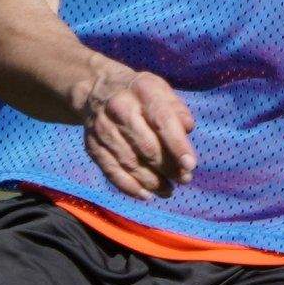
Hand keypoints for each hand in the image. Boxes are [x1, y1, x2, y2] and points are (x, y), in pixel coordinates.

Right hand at [74, 61, 196, 199]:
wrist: (96, 90)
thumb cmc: (140, 94)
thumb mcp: (161, 90)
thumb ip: (177, 109)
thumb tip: (188, 128)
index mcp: (141, 90)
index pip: (162, 120)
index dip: (177, 145)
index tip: (190, 165)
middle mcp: (119, 108)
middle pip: (146, 146)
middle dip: (168, 168)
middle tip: (184, 180)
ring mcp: (103, 128)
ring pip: (129, 162)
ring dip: (152, 182)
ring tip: (168, 190)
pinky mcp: (93, 146)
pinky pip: (112, 172)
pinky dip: (130, 187)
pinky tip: (147, 195)